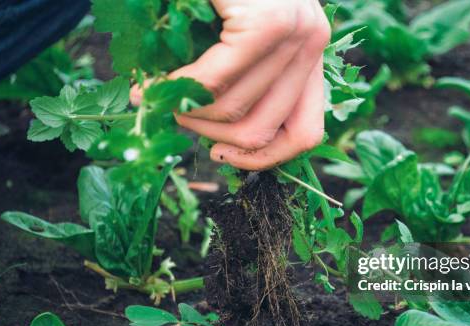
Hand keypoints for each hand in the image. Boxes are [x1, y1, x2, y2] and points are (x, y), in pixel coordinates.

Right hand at [131, 0, 329, 169]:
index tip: (222, 157)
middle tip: (174, 116)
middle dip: (209, 136)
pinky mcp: (266, 23)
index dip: (262, 159)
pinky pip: (215, 81)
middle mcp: (313, 44)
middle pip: (263, 131)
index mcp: (312, 54)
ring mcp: (295, 34)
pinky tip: (156, 84)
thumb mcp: (244, 37)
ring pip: (235, 112)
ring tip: (158, 95)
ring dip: (187, 113)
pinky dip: (178, 88)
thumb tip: (225, 140)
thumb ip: (247, 80)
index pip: (306, 134)